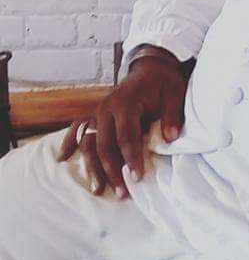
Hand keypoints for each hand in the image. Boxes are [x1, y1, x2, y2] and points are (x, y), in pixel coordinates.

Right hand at [56, 47, 186, 197]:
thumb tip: (171, 138)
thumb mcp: (175, 94)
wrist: (151, 67)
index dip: (131, 158)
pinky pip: (77, 129)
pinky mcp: (94, 113)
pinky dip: (69, 142)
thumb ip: (172, 115)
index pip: (126, 136)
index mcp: (126, 104)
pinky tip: (62, 158)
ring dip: (93, 167)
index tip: (137, 177)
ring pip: (89, 143)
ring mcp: (97, 111)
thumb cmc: (164, 83)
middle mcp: (106, 109)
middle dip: (112, 171)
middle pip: (104, 145)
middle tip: (122, 193)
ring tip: (99, 189)